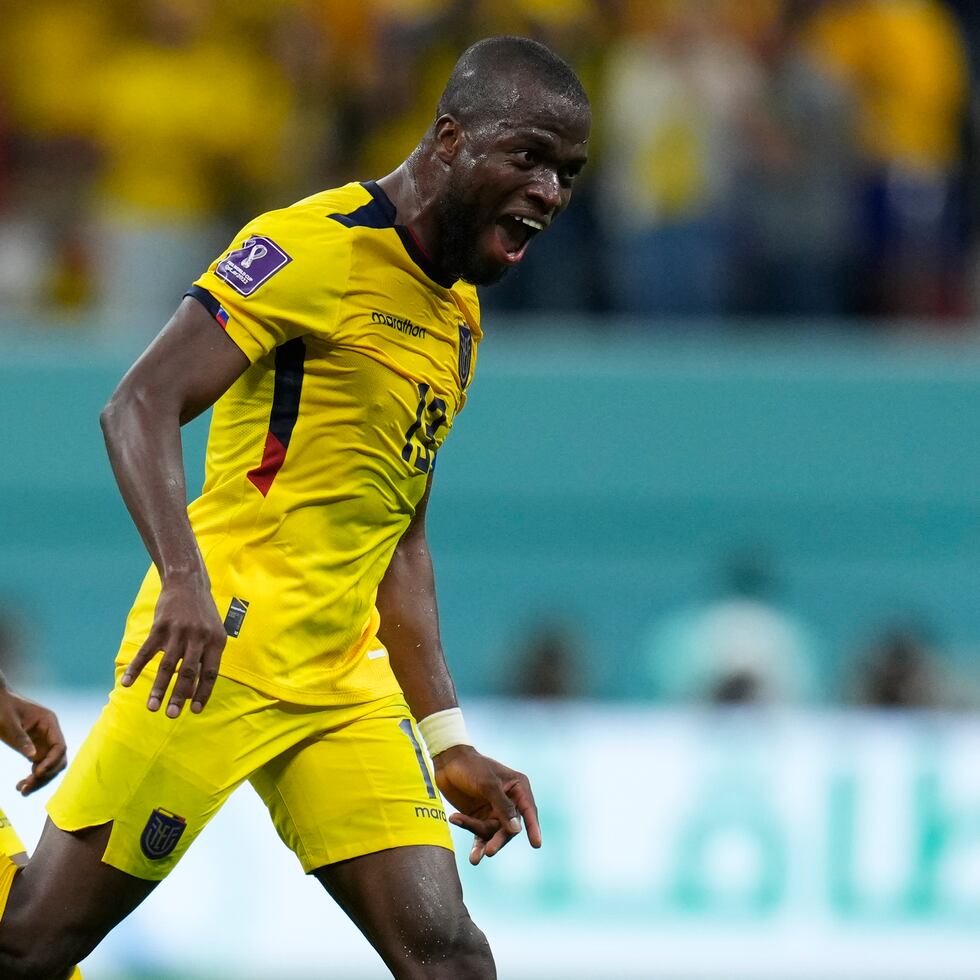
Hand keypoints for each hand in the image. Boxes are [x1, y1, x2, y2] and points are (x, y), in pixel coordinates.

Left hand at [0, 688, 67, 795]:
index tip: (37, 773)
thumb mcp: (8, 722)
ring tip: (22, 790)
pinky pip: (39, 766)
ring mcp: (43, 742)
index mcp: (49, 722)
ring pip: (49, 765)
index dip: (51, 761)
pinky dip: (32, 777)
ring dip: (39, 779)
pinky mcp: (35, 749)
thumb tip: (33, 758)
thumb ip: (21, 739)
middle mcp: (50, 734)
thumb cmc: (3, 707)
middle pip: (57, 759)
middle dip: (45, 775)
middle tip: (27, 787)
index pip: (59, 746)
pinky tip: (21, 785)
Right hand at [121, 579, 226, 716]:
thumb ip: (205, 660)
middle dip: (180, 696)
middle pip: (189, 672)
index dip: (203, 693)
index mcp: (216, 641)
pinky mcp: (160, 627)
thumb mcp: (212, 635)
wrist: (188, 584)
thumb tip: (193, 693)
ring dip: (158, 688)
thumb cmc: (202, 616)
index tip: (195, 711)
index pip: (211, 673)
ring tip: (152, 707)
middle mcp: (199, 637)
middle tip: (172, 715)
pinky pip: (146, 652)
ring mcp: (178, 632)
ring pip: (168, 666)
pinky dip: (136, 668)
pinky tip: (126, 683)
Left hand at [433, 745, 541, 865]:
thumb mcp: (487, 784)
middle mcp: (509, 801)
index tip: (536, 844)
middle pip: (509, 828)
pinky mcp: (479, 817)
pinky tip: (457, 823)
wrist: (448, 762)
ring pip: (492, 833)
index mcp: (518, 788)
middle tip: (489, 851)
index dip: (533, 828)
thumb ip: (503, 807)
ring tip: (474, 857)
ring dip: (482, 843)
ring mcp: (494, 811)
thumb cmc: (471, 767)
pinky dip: (470, 832)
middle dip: (499, 840)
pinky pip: (478, 832)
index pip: (528, 810)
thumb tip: (517, 830)